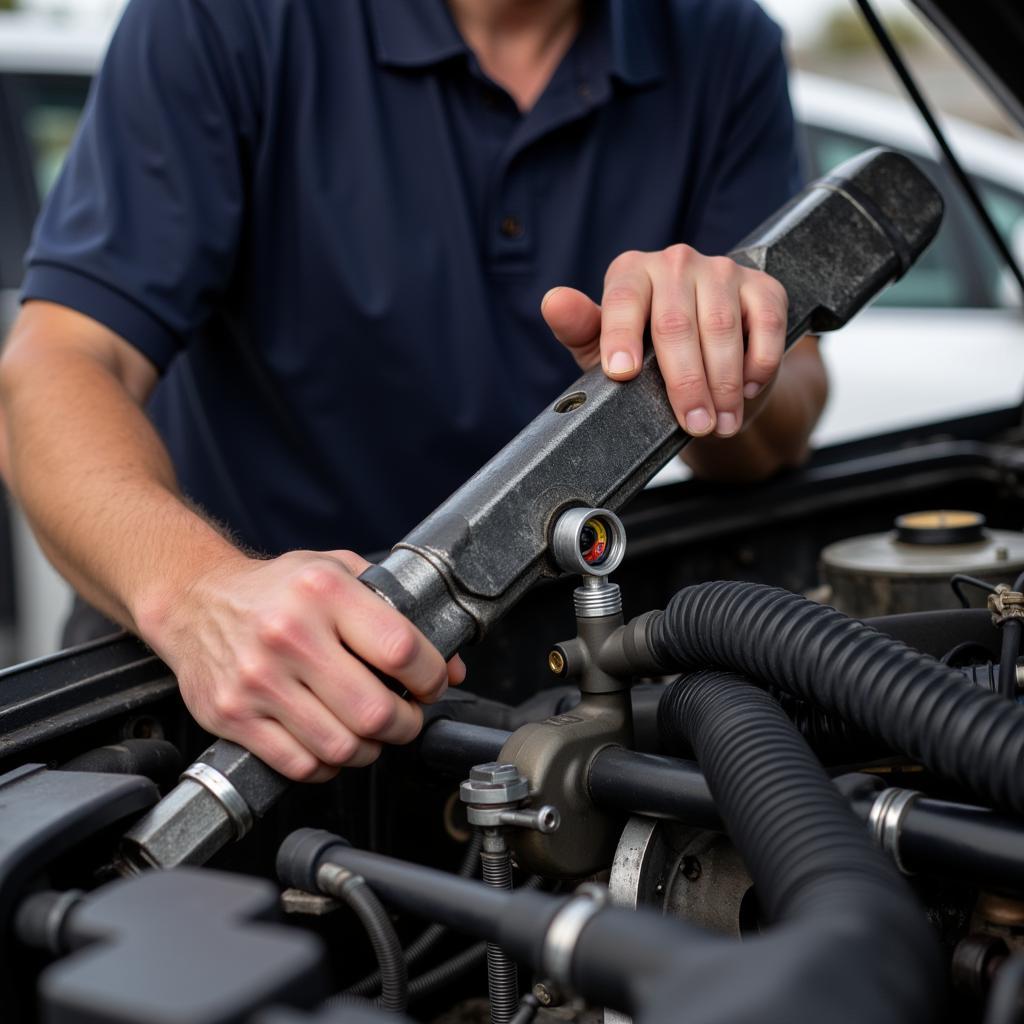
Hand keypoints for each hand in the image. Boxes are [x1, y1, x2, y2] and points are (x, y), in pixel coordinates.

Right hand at [140, 549, 465, 781]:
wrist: (193, 599)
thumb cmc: (276, 588)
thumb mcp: (339, 572)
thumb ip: (398, 609)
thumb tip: (453, 665)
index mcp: (323, 592)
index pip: (401, 650)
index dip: (431, 677)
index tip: (431, 683)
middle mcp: (289, 635)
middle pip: (375, 711)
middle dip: (406, 723)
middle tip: (406, 716)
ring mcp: (257, 680)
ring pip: (341, 747)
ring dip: (370, 749)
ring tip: (371, 732)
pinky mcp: (232, 715)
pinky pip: (300, 765)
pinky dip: (328, 766)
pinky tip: (332, 743)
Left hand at [541, 245, 788, 437]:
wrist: (704, 365)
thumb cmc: (644, 358)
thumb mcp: (603, 352)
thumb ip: (580, 330)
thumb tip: (553, 301)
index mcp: (631, 272)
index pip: (623, 301)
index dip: (621, 338)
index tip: (622, 374)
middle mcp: (675, 262)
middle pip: (676, 322)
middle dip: (685, 381)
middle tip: (693, 424)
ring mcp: (721, 270)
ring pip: (722, 326)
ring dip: (724, 383)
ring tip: (721, 423)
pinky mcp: (763, 285)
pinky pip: (766, 322)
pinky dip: (759, 362)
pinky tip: (749, 390)